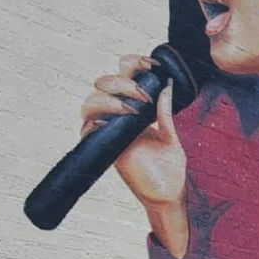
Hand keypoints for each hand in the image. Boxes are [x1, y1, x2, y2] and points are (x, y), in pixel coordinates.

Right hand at [81, 58, 187, 207]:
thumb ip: (164, 113)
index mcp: (136, 108)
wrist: (167, 195)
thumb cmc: (170, 168)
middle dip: (121, 82)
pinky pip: (87, 131)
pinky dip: (93, 123)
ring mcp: (110, 132)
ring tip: (129, 110)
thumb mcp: (171, 137)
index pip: (124, 74)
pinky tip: (109, 124)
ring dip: (107, 100)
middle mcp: (119, 116)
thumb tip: (167, 86)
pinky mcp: (105, 149)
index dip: (132, 63)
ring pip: (90, 102)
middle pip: (103, 83)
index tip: (150, 65)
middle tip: (143, 96)